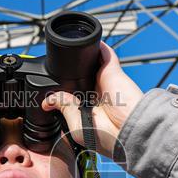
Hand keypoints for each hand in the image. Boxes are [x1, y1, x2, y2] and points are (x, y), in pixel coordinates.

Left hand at [41, 41, 143, 157]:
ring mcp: (103, 80)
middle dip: (69, 72)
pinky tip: (84, 41)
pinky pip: (103, 53)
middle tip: (53, 66)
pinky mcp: (111, 70)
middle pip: (79, 77)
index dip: (62, 90)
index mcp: (87, 109)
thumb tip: (48, 101)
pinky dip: (95, 45)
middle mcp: (95, 93)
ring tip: (64, 50)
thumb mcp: (77, 125)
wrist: (129, 129)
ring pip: (90, 63)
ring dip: (81, 56)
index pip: (72, 94)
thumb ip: (64, 108)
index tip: (48, 86)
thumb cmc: (108, 136)